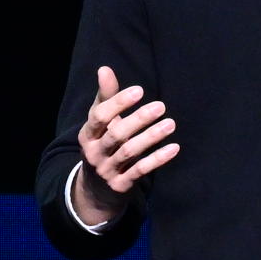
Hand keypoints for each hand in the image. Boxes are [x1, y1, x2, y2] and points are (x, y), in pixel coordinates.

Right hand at [71, 64, 178, 228]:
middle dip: (138, 119)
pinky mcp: (120, 185)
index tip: (139, 90)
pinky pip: (140, 171)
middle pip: (116, 134)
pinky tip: (173, 148)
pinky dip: (156, 160)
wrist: (95, 190)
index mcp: (87, 134)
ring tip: (170, 124)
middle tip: (161, 106)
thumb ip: (105, 97)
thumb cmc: (102, 145)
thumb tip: (104, 69)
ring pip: (129, 152)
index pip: (100, 116)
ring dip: (151, 137)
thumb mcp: (100, 124)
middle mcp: (94, 152)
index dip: (118, 102)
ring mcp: (107, 170)